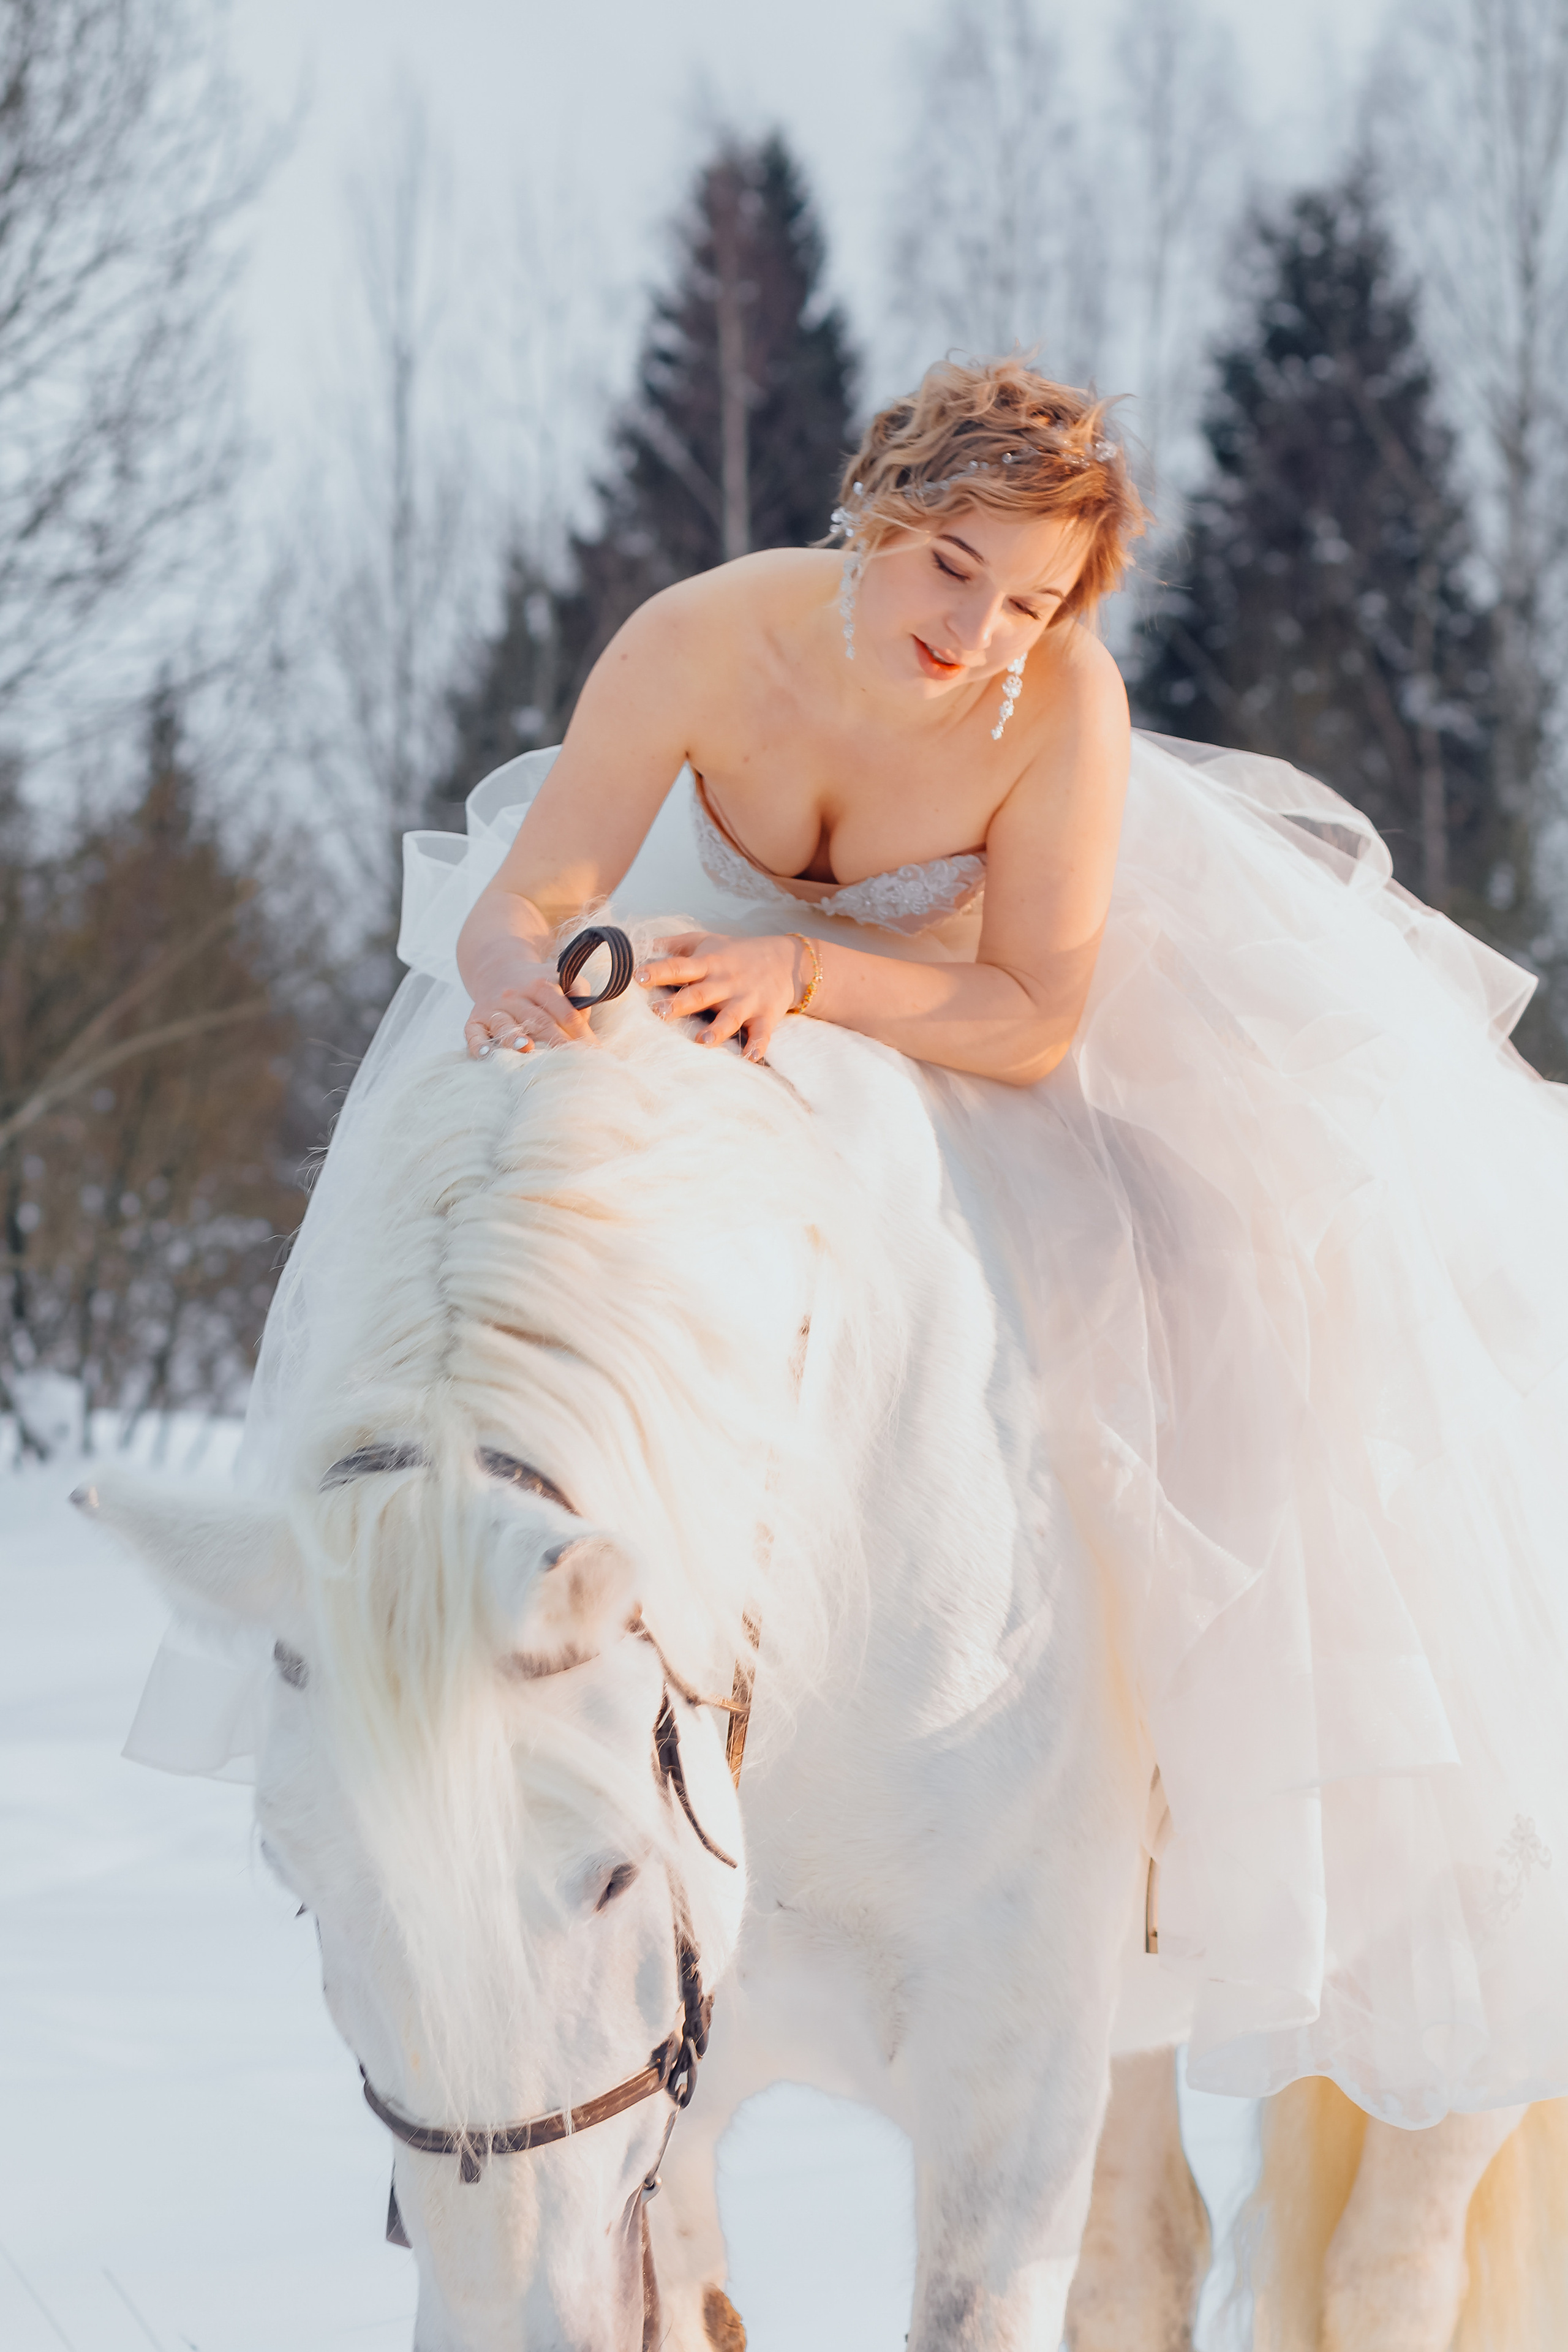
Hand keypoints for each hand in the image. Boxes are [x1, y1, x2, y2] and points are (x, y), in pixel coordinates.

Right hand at [464, 959, 598, 1058]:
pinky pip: (473, 1032)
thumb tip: (584, 1021)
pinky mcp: (475, 1018)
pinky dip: (478, 1044)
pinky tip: (485, 1054)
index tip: (594, 1052)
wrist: (498, 969)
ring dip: (515, 1037)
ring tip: (526, 1049)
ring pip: (505, 1024)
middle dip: (556, 1042)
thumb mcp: (560, 977)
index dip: (580, 1032)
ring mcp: (494, 1007)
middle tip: (571, 1061)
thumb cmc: (537, 984)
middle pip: (538, 1020)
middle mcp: (515, 995)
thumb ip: (578, 992)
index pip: (564, 1011)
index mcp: (540, 985)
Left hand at [634, 931, 810, 1061]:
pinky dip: (757, 1046)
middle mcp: (725, 982)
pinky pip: (761, 1034)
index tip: (638, 976)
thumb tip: (638, 946)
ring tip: (701, 1041)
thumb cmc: (736, 953)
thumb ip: (673, 945)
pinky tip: (750, 1057)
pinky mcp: (765, 1017)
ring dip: (716, 1030)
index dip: (658, 971)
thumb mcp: (706, 941)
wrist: (786, 961)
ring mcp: (746, 1000)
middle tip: (658, 1013)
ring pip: (729, 1017)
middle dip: (679, 1004)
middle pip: (699, 994)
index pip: (679, 966)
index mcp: (708, 963)